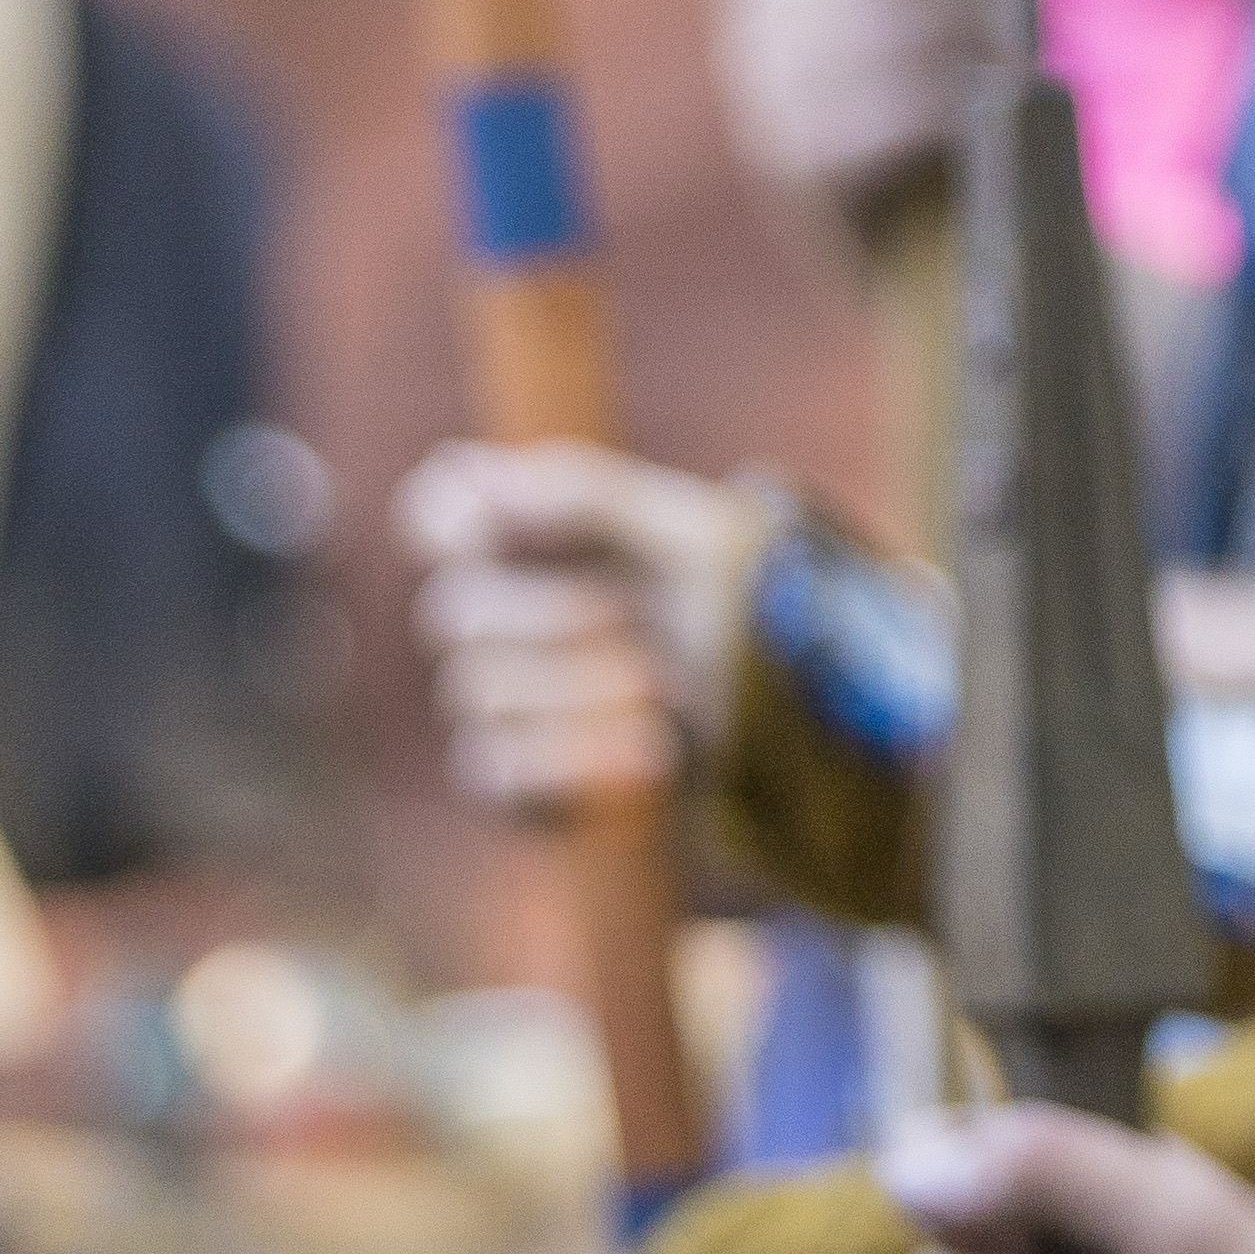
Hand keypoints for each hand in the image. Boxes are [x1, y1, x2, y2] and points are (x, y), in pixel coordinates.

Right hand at [395, 441, 754, 813]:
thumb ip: (583, 500)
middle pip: (456, 612)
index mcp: (544, 534)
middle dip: (559, 619)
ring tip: (670, 694)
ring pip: (479, 696)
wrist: (817, 721)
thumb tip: (455, 471)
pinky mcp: (526, 782)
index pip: (437, 516)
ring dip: (581, 694)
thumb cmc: (758, 608)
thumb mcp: (700, 540)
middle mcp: (509, 612)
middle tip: (643, 625)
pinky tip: (656, 756)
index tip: (501, 536)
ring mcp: (510, 699)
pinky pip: (497, 776)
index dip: (458, 525)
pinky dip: (578, 764)